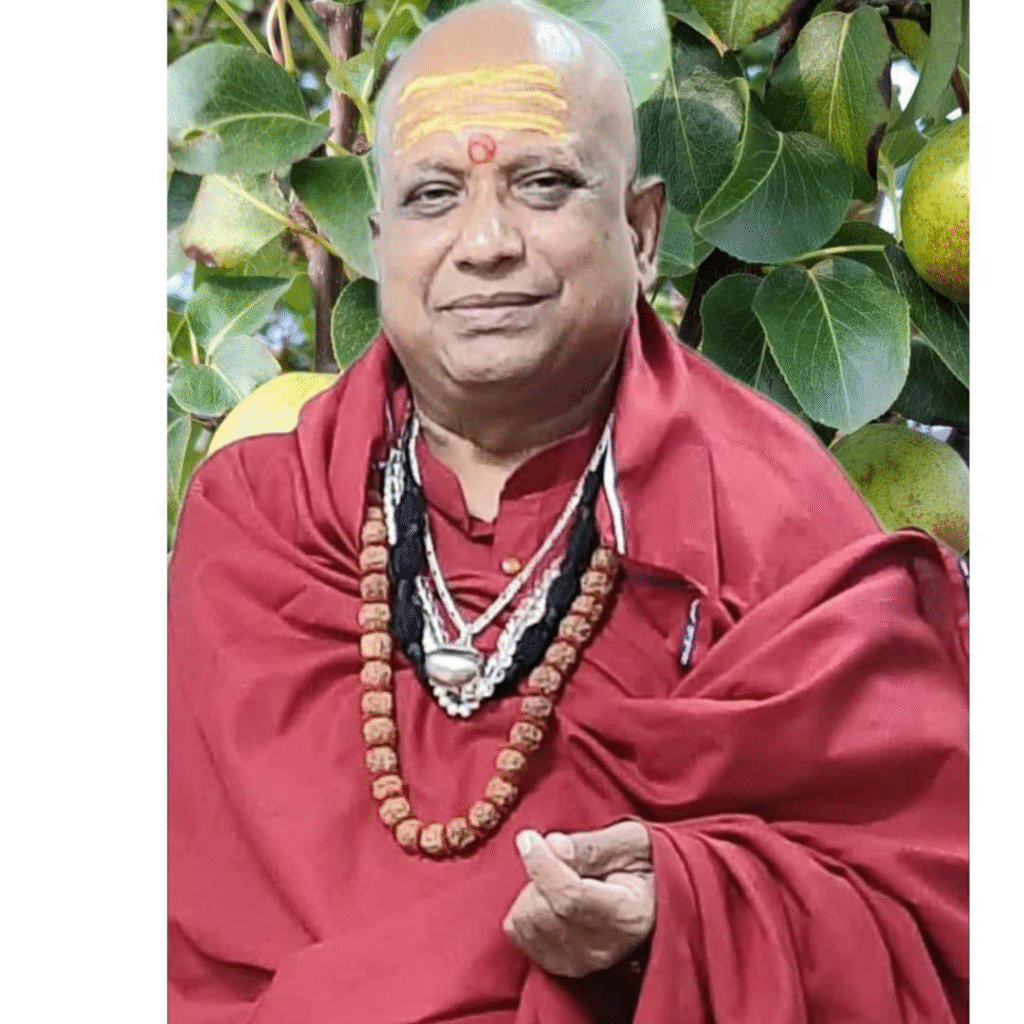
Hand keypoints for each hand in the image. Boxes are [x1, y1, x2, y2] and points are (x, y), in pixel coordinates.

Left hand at [502, 820, 655, 978]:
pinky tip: (551, 898)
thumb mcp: (630, 841)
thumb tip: (553, 845)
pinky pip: (519, 933)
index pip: (572, 898)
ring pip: (527, 922)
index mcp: (629, 915)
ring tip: (562, 878)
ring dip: (532, 891)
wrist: (653, 900)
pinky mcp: (560, 967)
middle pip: (544, 911)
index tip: (528, 837)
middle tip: (563, 857)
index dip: (543, 866)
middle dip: (540, 873)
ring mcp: (581, 963)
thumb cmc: (644, 865)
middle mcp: (604, 949)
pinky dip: (525, 908)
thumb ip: (592, 845)